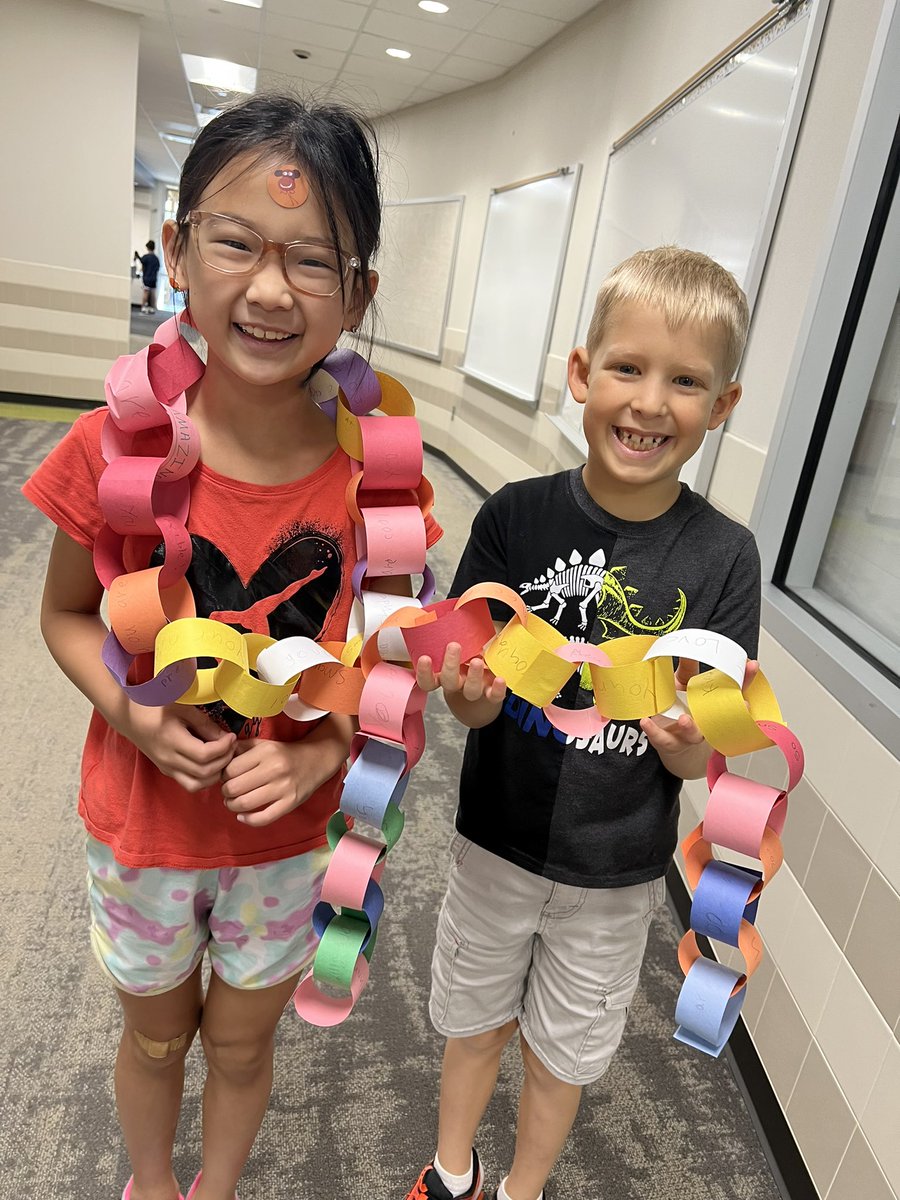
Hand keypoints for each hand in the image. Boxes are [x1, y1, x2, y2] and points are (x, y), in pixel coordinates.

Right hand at [124, 703, 235, 792]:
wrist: (128, 716)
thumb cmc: (155, 705)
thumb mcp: (182, 708)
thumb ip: (205, 724)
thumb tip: (225, 737)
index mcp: (171, 741)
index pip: (204, 756)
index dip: (223, 748)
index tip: (231, 736)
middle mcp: (168, 760)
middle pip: (204, 773)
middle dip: (224, 760)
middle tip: (232, 745)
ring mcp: (166, 768)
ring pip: (197, 785)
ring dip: (215, 774)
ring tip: (223, 756)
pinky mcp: (167, 771)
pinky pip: (189, 783)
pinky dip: (205, 778)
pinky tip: (212, 762)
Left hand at [220, 738, 322, 827]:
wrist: (316, 760)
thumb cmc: (283, 753)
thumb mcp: (263, 744)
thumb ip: (241, 748)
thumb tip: (219, 758)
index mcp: (266, 752)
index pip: (230, 769)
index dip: (223, 776)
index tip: (226, 778)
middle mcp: (274, 769)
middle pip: (234, 788)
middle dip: (225, 792)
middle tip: (228, 791)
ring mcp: (283, 788)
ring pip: (245, 804)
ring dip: (232, 806)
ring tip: (233, 803)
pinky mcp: (291, 803)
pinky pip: (264, 818)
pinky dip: (248, 820)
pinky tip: (242, 816)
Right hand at [415, 642, 506, 729]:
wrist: (485, 702)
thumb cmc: (471, 668)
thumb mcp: (463, 653)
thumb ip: (461, 639)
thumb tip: (459, 612)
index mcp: (446, 677)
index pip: (429, 680)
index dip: (424, 673)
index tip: (425, 658)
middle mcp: (459, 685)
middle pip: (449, 680)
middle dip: (450, 664)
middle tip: (453, 646)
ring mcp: (476, 692)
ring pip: (471, 690)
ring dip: (473, 676)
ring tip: (477, 661)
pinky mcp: (492, 696)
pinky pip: (495, 696)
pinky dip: (498, 690)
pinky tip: (500, 679)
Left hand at [642, 656, 759, 777]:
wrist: (668, 739)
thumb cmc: (679, 709)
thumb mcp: (683, 684)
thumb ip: (687, 668)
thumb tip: (688, 645)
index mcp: (712, 706)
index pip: (734, 691)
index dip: (745, 679)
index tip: (752, 666)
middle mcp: (705, 722)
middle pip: (721, 717)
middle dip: (731, 710)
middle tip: (740, 702)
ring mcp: (688, 734)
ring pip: (694, 734)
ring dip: (690, 727)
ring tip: (685, 719)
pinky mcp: (669, 742)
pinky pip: (662, 738)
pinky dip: (654, 731)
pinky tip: (646, 722)